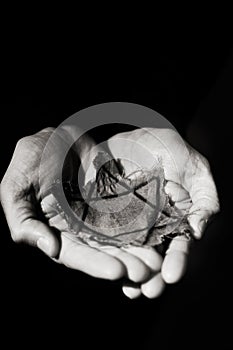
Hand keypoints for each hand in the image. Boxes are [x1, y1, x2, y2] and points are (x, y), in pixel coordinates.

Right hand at [0, 127, 158, 282]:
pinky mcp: (113, 198)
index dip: (94, 263)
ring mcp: (98, 214)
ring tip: (157, 260)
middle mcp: (78, 228)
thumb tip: (49, 249)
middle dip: (124, 261)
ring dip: (137, 248)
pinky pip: (130, 210)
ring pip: (120, 235)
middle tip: (146, 271)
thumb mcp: (15, 189)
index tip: (116, 272)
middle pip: (103, 250)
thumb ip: (24, 222)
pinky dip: (143, 222)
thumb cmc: (29, 161)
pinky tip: (158, 231)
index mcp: (55, 231)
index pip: (74, 254)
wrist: (55, 137)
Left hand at [107, 127, 219, 297]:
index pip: (179, 245)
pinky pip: (104, 231)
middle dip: (152, 275)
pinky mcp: (106, 211)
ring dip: (128, 268)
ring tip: (128, 287)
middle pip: (153, 255)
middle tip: (148, 291)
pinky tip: (102, 261)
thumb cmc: (172, 150)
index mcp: (175, 219)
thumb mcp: (196, 169)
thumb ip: (204, 199)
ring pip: (129, 250)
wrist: (138, 135)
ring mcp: (128, 220)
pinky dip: (104, 247)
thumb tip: (198, 232)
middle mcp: (152, 225)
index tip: (172, 275)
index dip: (177, 261)